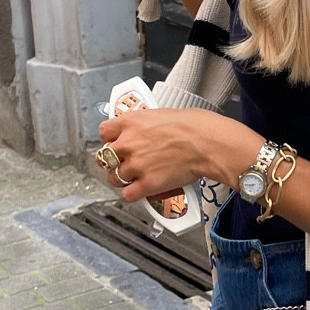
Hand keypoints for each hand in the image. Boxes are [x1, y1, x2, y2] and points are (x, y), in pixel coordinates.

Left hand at [98, 106, 254, 202]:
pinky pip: (127, 195)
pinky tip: (140, 189)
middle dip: (113, 161)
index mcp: (130, 122)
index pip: (104, 132)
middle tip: (124, 162)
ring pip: (113, 178)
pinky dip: (132, 194)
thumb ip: (144, 125)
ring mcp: (135, 165)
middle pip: (104, 157)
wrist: (206, 142)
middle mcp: (127, 144)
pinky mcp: (146, 184)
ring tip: (134, 178)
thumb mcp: (161, 114)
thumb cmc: (192, 126)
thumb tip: (144, 131)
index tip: (116, 142)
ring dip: (121, 179)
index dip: (110, 139)